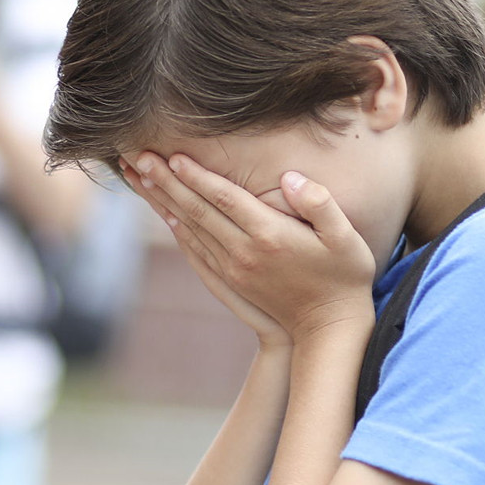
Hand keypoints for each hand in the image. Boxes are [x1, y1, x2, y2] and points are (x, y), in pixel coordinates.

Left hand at [129, 152, 376, 344]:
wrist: (328, 329)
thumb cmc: (344, 276)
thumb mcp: (345, 237)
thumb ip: (320, 203)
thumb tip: (289, 178)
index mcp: (270, 235)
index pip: (224, 198)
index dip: (196, 175)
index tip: (171, 155)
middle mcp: (244, 252)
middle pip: (197, 210)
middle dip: (165, 181)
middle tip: (138, 156)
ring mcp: (234, 269)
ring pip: (190, 229)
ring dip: (163, 201)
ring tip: (140, 177)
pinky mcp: (231, 281)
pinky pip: (196, 251)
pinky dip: (178, 230)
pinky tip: (166, 214)